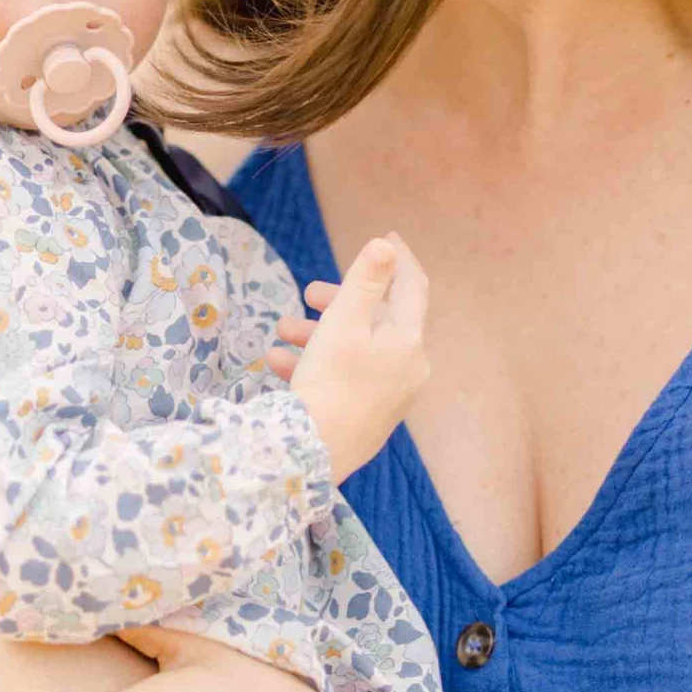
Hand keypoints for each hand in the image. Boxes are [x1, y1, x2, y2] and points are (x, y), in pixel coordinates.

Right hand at [287, 235, 429, 480]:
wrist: (315, 454)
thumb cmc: (330, 382)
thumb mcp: (344, 321)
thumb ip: (366, 280)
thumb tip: (386, 245)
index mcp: (408, 341)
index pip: (413, 287)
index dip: (399, 259)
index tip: (386, 237)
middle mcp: (408, 367)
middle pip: (378, 319)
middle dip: (339, 301)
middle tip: (308, 293)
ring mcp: (390, 395)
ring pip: (355, 349)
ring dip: (318, 334)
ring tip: (283, 330)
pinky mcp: (369, 416)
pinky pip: (346, 378)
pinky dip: (317, 364)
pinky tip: (279, 362)